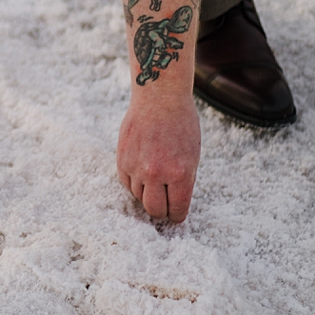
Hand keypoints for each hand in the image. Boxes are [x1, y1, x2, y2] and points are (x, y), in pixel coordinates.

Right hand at [117, 91, 200, 222]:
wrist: (160, 98)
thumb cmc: (181, 125)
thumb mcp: (192, 156)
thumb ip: (183, 181)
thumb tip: (174, 204)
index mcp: (180, 174)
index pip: (177, 210)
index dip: (177, 216)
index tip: (175, 216)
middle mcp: (157, 174)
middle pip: (154, 210)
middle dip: (161, 211)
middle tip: (164, 205)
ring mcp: (137, 167)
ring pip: (139, 196)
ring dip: (147, 192)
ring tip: (154, 178)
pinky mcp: (122, 159)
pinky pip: (126, 182)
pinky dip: (134, 181)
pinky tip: (142, 169)